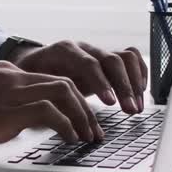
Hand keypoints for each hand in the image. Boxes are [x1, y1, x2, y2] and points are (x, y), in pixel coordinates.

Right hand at [0, 61, 104, 156]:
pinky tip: (70, 138)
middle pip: (65, 82)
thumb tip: (16, 125)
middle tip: (95, 130)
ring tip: (90, 136)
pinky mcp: (6, 111)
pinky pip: (50, 112)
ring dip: (84, 116)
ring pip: (65, 92)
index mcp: (2, 73)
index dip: (72, 100)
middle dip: (87, 107)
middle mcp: (10, 77)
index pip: (49, 78)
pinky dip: (67, 125)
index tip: (82, 118)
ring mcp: (9, 92)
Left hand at [9, 41, 148, 113]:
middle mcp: (84, 48)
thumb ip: (46, 99)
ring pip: (126, 57)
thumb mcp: (33, 86)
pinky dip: (139, 75)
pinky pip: (132, 59)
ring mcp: (98, 52)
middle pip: (112, 60)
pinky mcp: (108, 60)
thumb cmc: (32, 77)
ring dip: (135, 83)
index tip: (111, 103)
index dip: (101, 83)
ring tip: (136, 108)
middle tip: (130, 111)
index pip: (87, 63)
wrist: (33, 62)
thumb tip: (59, 123)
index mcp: (63, 51)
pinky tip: (139, 95)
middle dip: (124, 87)